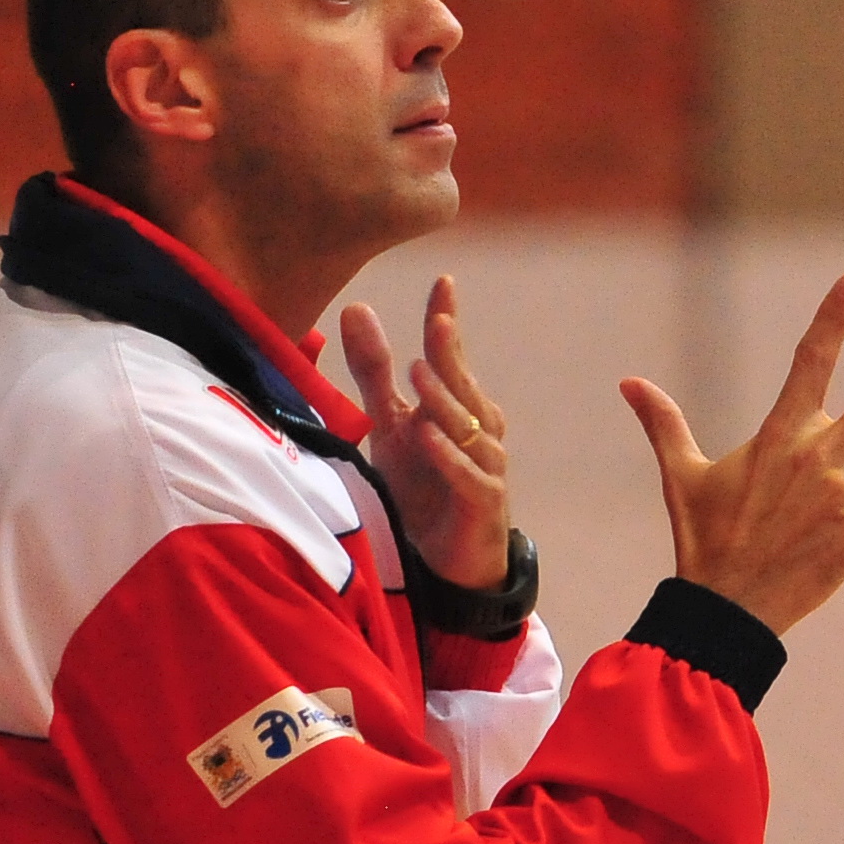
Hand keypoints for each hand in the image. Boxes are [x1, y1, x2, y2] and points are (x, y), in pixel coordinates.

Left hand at [338, 278, 514, 590]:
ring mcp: (486, 466)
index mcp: (460, 407)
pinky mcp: (483, 503)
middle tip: (439, 320)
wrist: (448, 561)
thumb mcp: (390, 425)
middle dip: (451, 353)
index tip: (443, 282)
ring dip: (444, 400)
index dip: (447, 320)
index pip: (451, 357)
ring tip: (418, 372)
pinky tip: (427, 437)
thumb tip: (356, 307)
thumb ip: (374, 371)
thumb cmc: (424, 486)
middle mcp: (480, 430)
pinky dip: (448, 457)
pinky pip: (469, 475)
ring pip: (469, 428)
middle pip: (463, 386)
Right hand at [620, 275, 843, 633]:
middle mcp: (817, 455)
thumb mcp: (681, 477)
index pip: (809, 361)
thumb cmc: (704, 540)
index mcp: (778, 435)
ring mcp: (842, 493)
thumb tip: (627, 381)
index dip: (833, 317)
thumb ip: (664, 424)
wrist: (728, 610)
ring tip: (812, 528)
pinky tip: (830, 548)